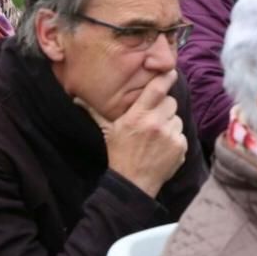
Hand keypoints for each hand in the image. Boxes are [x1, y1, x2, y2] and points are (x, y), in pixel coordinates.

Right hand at [101, 70, 186, 197]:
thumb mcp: (108, 130)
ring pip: (177, 118)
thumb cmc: (119, 154)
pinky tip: (162, 147)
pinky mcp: (180, 147)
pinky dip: (174, 139)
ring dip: (169, 123)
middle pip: (170, 101)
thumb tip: (76, 99)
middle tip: (153, 118)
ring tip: (156, 136)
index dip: (166, 77)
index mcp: (138, 115)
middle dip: (164, 107)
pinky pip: (181, 134)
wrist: (133, 183)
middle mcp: (155, 123)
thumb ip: (95, 112)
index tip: (170, 72)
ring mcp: (169, 135)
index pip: (157, 88)